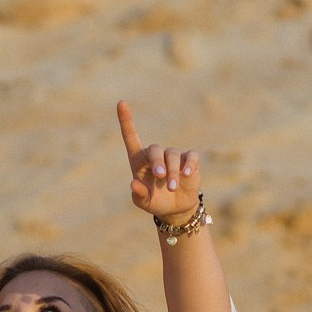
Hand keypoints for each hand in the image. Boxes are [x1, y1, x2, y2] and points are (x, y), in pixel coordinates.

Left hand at [116, 100, 201, 220]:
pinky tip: (186, 174)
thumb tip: (133, 184)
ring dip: (172, 172)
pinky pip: (191, 157)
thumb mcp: (144, 202)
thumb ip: (138, 194)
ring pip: (173, 156)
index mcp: (139, 161)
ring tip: (171, 187)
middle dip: (157, 162)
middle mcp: (156, 155)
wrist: (175, 208)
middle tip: (160, 176)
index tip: (121, 103)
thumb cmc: (155, 201)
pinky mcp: (189, 161)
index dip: (126, 120)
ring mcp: (173, 156)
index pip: (131, 137)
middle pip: (155, 149)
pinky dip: (189, 164)